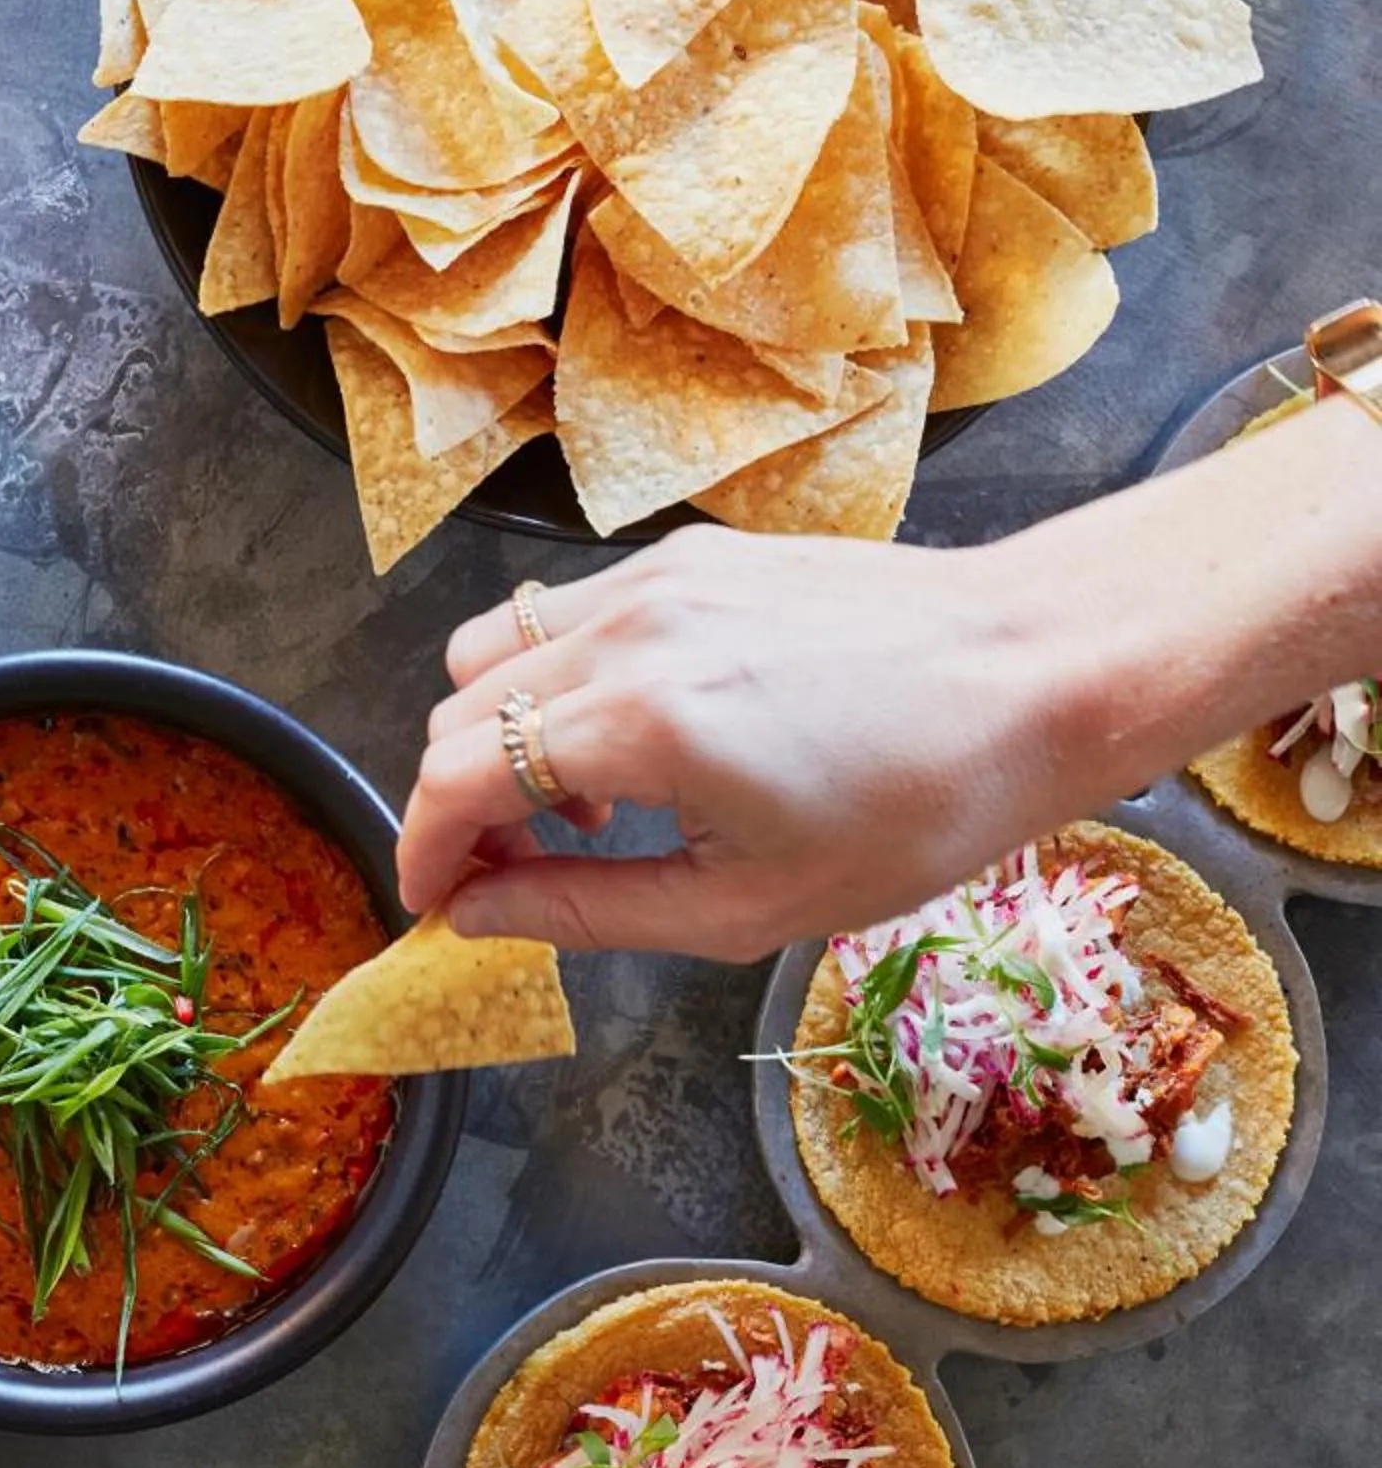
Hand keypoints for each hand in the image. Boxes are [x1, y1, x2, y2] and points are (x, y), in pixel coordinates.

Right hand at [395, 527, 1111, 961]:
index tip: (431, 905)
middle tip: (512, 873)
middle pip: (461, 712)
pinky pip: (570, 613)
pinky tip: (643, 738)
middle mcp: (628, 628)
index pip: (457, 779)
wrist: (1044, 669)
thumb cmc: (924, 803)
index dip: (422, 852)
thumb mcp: (750, 906)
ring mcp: (656, 575)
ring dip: (501, 732)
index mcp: (640, 721)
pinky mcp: (694, 552)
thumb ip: (588, 910)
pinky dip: (561, 680)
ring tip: (582, 801)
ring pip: (497, 648)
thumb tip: (481, 915)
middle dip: (460, 802)